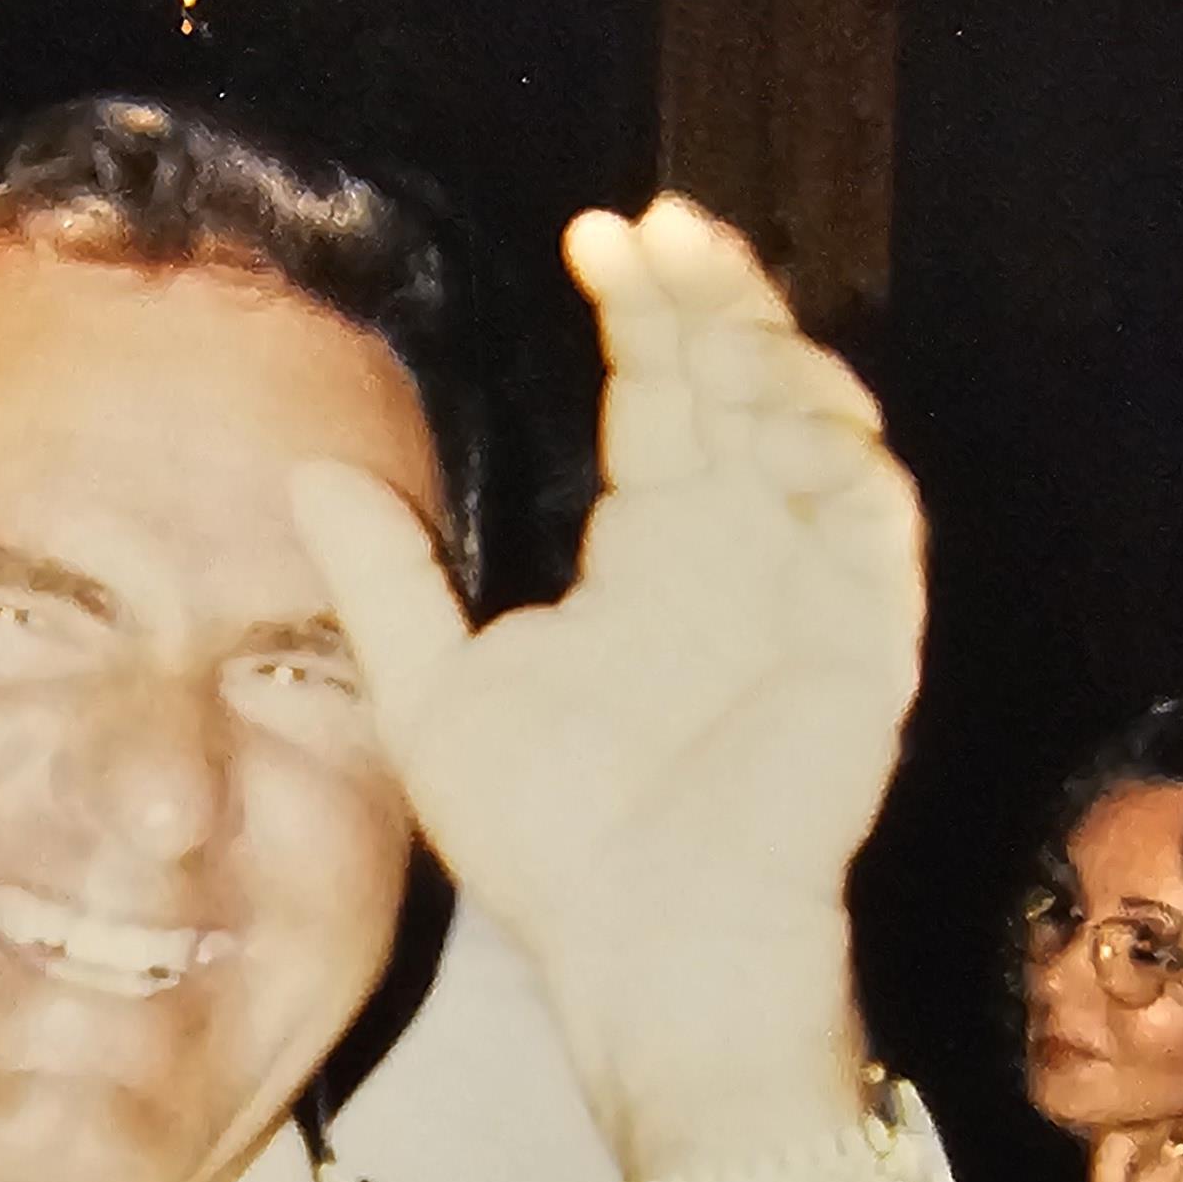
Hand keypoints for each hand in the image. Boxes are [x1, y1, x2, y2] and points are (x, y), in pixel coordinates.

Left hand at [292, 196, 918, 1136]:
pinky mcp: (867, 642)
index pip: (664, 397)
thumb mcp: (430, 693)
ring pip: (820, 428)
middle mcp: (739, 553)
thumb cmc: (551, 843)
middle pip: (744, 385)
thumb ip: (383, 581)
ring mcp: (813, 592)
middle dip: (714, 298)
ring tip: (708, 305)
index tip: (601, 232)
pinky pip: (875, 520)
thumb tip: (308, 470)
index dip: (647, 310)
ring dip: (774, 356)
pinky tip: (780, 406)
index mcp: (653, 554)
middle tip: (664, 228)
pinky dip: (839, 456)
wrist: (639, 953)